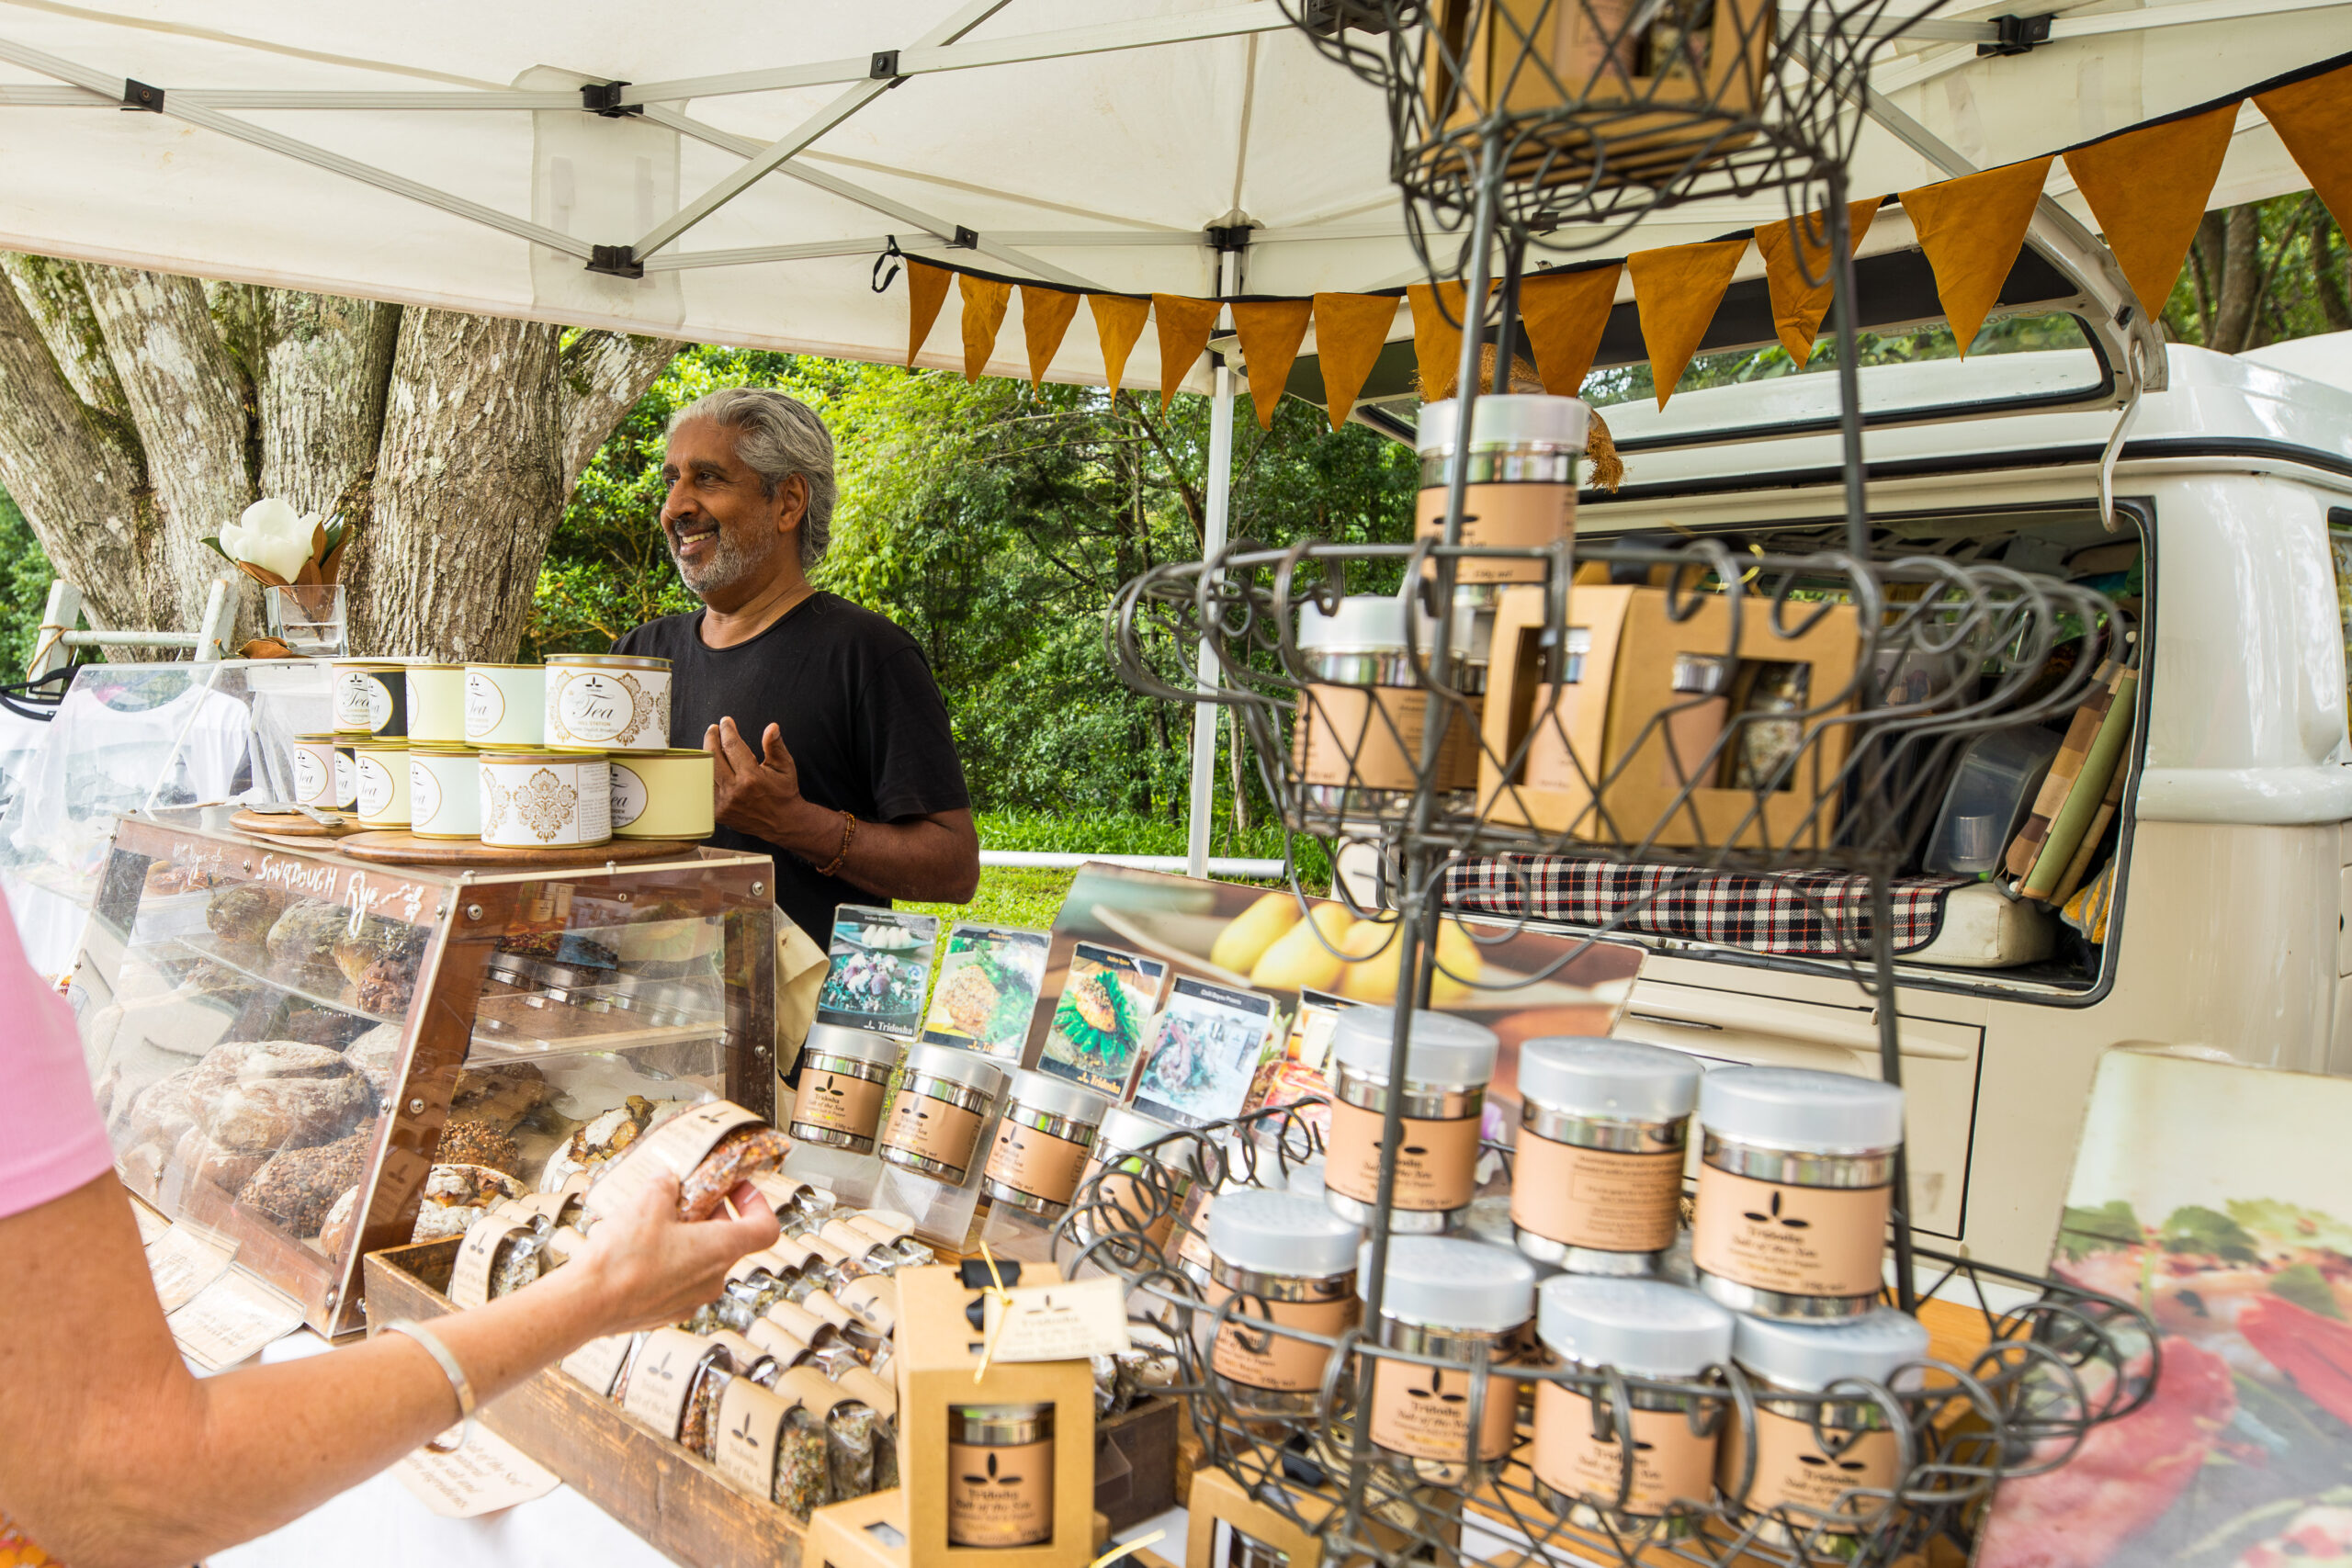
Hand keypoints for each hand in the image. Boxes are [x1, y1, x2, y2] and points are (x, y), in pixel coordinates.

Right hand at [561, 1171, 779, 1335]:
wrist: (587, 1304)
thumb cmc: (623, 1258)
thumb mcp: (647, 1202)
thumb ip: (665, 1185)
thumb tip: (668, 1180)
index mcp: (720, 1250)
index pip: (766, 1229)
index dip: (757, 1204)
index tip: (738, 1190)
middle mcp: (713, 1279)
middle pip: (729, 1242)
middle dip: (711, 1216)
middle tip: (686, 1199)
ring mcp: (691, 1301)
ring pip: (702, 1263)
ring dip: (687, 1240)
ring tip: (655, 1223)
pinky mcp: (667, 1313)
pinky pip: (678, 1282)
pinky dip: (669, 1264)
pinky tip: (640, 1251)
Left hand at [707, 717, 812, 845]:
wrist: (783, 822)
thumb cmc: (784, 792)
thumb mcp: (785, 767)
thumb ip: (775, 746)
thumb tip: (771, 727)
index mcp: (752, 778)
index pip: (732, 746)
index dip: (727, 730)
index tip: (726, 721)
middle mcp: (735, 791)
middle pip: (712, 756)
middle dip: (711, 738)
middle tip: (713, 729)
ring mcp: (724, 803)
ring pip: (705, 772)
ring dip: (705, 755)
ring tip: (710, 745)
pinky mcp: (718, 813)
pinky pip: (704, 788)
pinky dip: (705, 774)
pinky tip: (709, 764)